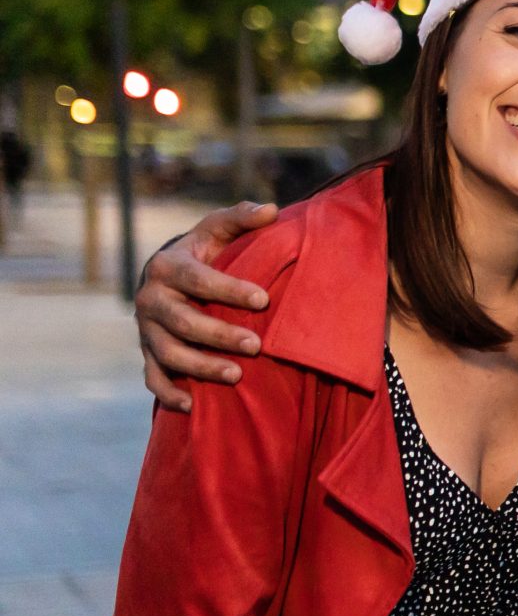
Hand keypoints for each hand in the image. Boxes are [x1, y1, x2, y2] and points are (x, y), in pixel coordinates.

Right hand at [136, 201, 275, 410]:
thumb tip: (271, 209)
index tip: (264, 298)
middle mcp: (151, 299)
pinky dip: (168, 393)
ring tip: (236, 375)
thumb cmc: (203, 252)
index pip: (198, 279)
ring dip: (200, 367)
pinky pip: (153, 377)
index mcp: (168, 266)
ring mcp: (147, 329)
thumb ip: (241, 218)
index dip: (229, 289)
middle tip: (256, 345)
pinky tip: (191, 406)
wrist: (168, 277)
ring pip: (168, 353)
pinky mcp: (148, 353)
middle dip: (219, 335)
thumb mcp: (217, 230)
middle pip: (183, 322)